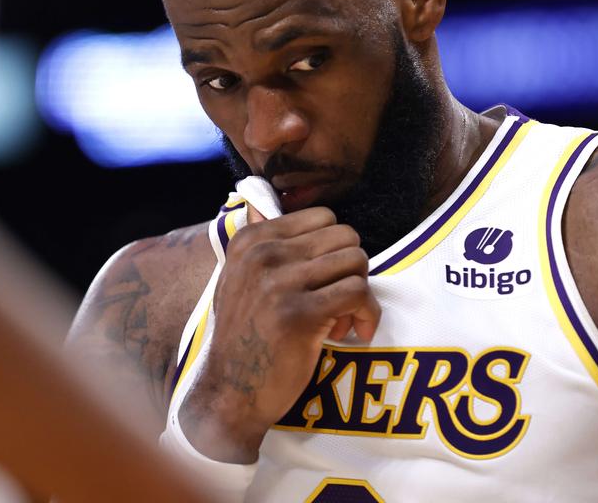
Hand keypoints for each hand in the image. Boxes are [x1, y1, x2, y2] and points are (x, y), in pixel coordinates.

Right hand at [178, 205, 379, 462]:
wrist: (229, 393)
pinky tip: (354, 332)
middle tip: (340, 302)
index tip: (326, 280)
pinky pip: (358, 292)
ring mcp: (281, 283)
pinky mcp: (301, 314)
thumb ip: (257, 245)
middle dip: (352, 269)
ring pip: (356, 261)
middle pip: (345, 236)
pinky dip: (367, 313)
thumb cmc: (243, 338)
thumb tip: (263, 204)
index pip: (323, 217)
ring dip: (360, 293)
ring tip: (342, 320)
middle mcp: (262, 254)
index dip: (335, 249)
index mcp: (250, 240)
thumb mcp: (236, 280)